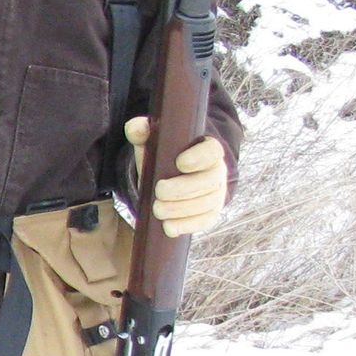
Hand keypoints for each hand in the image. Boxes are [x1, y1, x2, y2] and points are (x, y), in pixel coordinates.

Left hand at [125, 116, 228, 238]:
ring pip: (206, 204)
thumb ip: (142, 132)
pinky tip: (169, 227)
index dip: (199, 157)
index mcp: (207, 149)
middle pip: (209, 181)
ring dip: (181, 209)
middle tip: (159, 191)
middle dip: (183, 189)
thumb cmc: (162, 156)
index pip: (212, 151)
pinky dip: (186, 226)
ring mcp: (216, 194)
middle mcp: (217, 172)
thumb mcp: (151, 143)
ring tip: (158, 210)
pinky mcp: (210, 213)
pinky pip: (204, 222)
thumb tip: (137, 128)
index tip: (179, 162)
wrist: (171, 177)